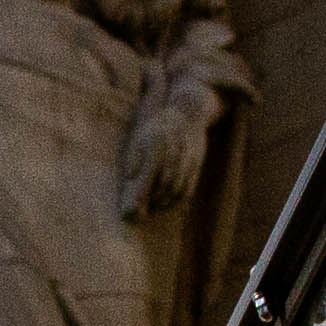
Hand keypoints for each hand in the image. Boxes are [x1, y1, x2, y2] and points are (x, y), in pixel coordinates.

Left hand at [118, 85, 211, 218]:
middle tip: (140, 212)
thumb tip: (129, 177)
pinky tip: (165, 204)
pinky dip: (176, 201)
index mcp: (158, 142)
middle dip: (152, 201)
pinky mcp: (197, 164)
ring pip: (178, 189)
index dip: (142, 192)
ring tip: (152, 208)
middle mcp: (176, 150)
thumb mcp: (140, 138)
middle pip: (165, 184)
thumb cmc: (156, 129)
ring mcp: (189, 157)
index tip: (133, 206)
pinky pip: (187, 189)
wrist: (187, 114)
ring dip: (164, 203)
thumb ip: (134, 158)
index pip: (150, 173)